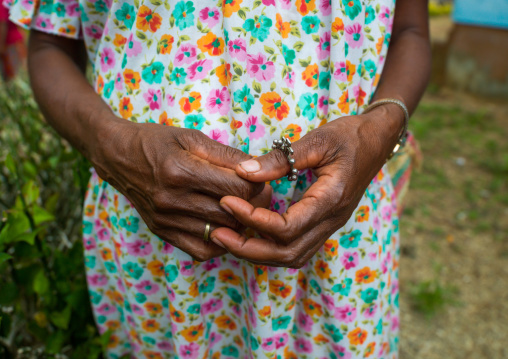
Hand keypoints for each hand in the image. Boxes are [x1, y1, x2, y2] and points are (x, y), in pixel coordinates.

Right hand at [91, 117, 271, 260]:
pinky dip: (219, 242)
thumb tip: (258, 169)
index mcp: (181, 171)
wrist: (116, 156)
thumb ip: (226, 155)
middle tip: (258, 194)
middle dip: (253, 205)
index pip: (237, 189)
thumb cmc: (156, 141)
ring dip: (239, 223)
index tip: (259, 179)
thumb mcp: (191, 137)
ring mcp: (165, 220)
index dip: (257, 185)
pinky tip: (223, 226)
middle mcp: (172, 200)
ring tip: (242, 208)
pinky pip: (200, 250)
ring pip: (221, 234)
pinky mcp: (162, 231)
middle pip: (232, 214)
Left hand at [210, 105, 403, 266]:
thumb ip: (281, 158)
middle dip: (248, 248)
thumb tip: (243, 171)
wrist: (378, 140)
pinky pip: (297, 247)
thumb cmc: (351, 136)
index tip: (227, 201)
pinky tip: (251, 233)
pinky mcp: (324, 223)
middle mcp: (331, 221)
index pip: (287, 228)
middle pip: (287, 253)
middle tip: (217, 232)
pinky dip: (271, 247)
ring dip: (258, 252)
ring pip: (292, 256)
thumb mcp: (318, 140)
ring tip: (228, 236)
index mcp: (330, 201)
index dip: (253, 220)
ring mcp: (329, 225)